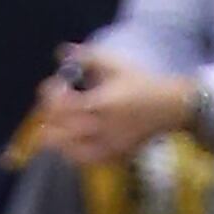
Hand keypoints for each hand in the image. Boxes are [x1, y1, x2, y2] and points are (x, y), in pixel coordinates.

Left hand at [29, 56, 196, 166]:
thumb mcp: (113, 64)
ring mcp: (109, 147)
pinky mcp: (115, 157)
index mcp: (100, 104)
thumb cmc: (139, 82)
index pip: (64, 106)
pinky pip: (87, 161)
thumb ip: (86, 57)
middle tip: (47, 107)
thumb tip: (60, 51)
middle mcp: (102, 130)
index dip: (51, 97)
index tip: (48, 86)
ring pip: (72, 152)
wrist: (167, 107)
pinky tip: (69, 143)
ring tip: (52, 127)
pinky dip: (73, 154)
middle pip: (64, 132)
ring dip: (58, 140)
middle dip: (49, 119)